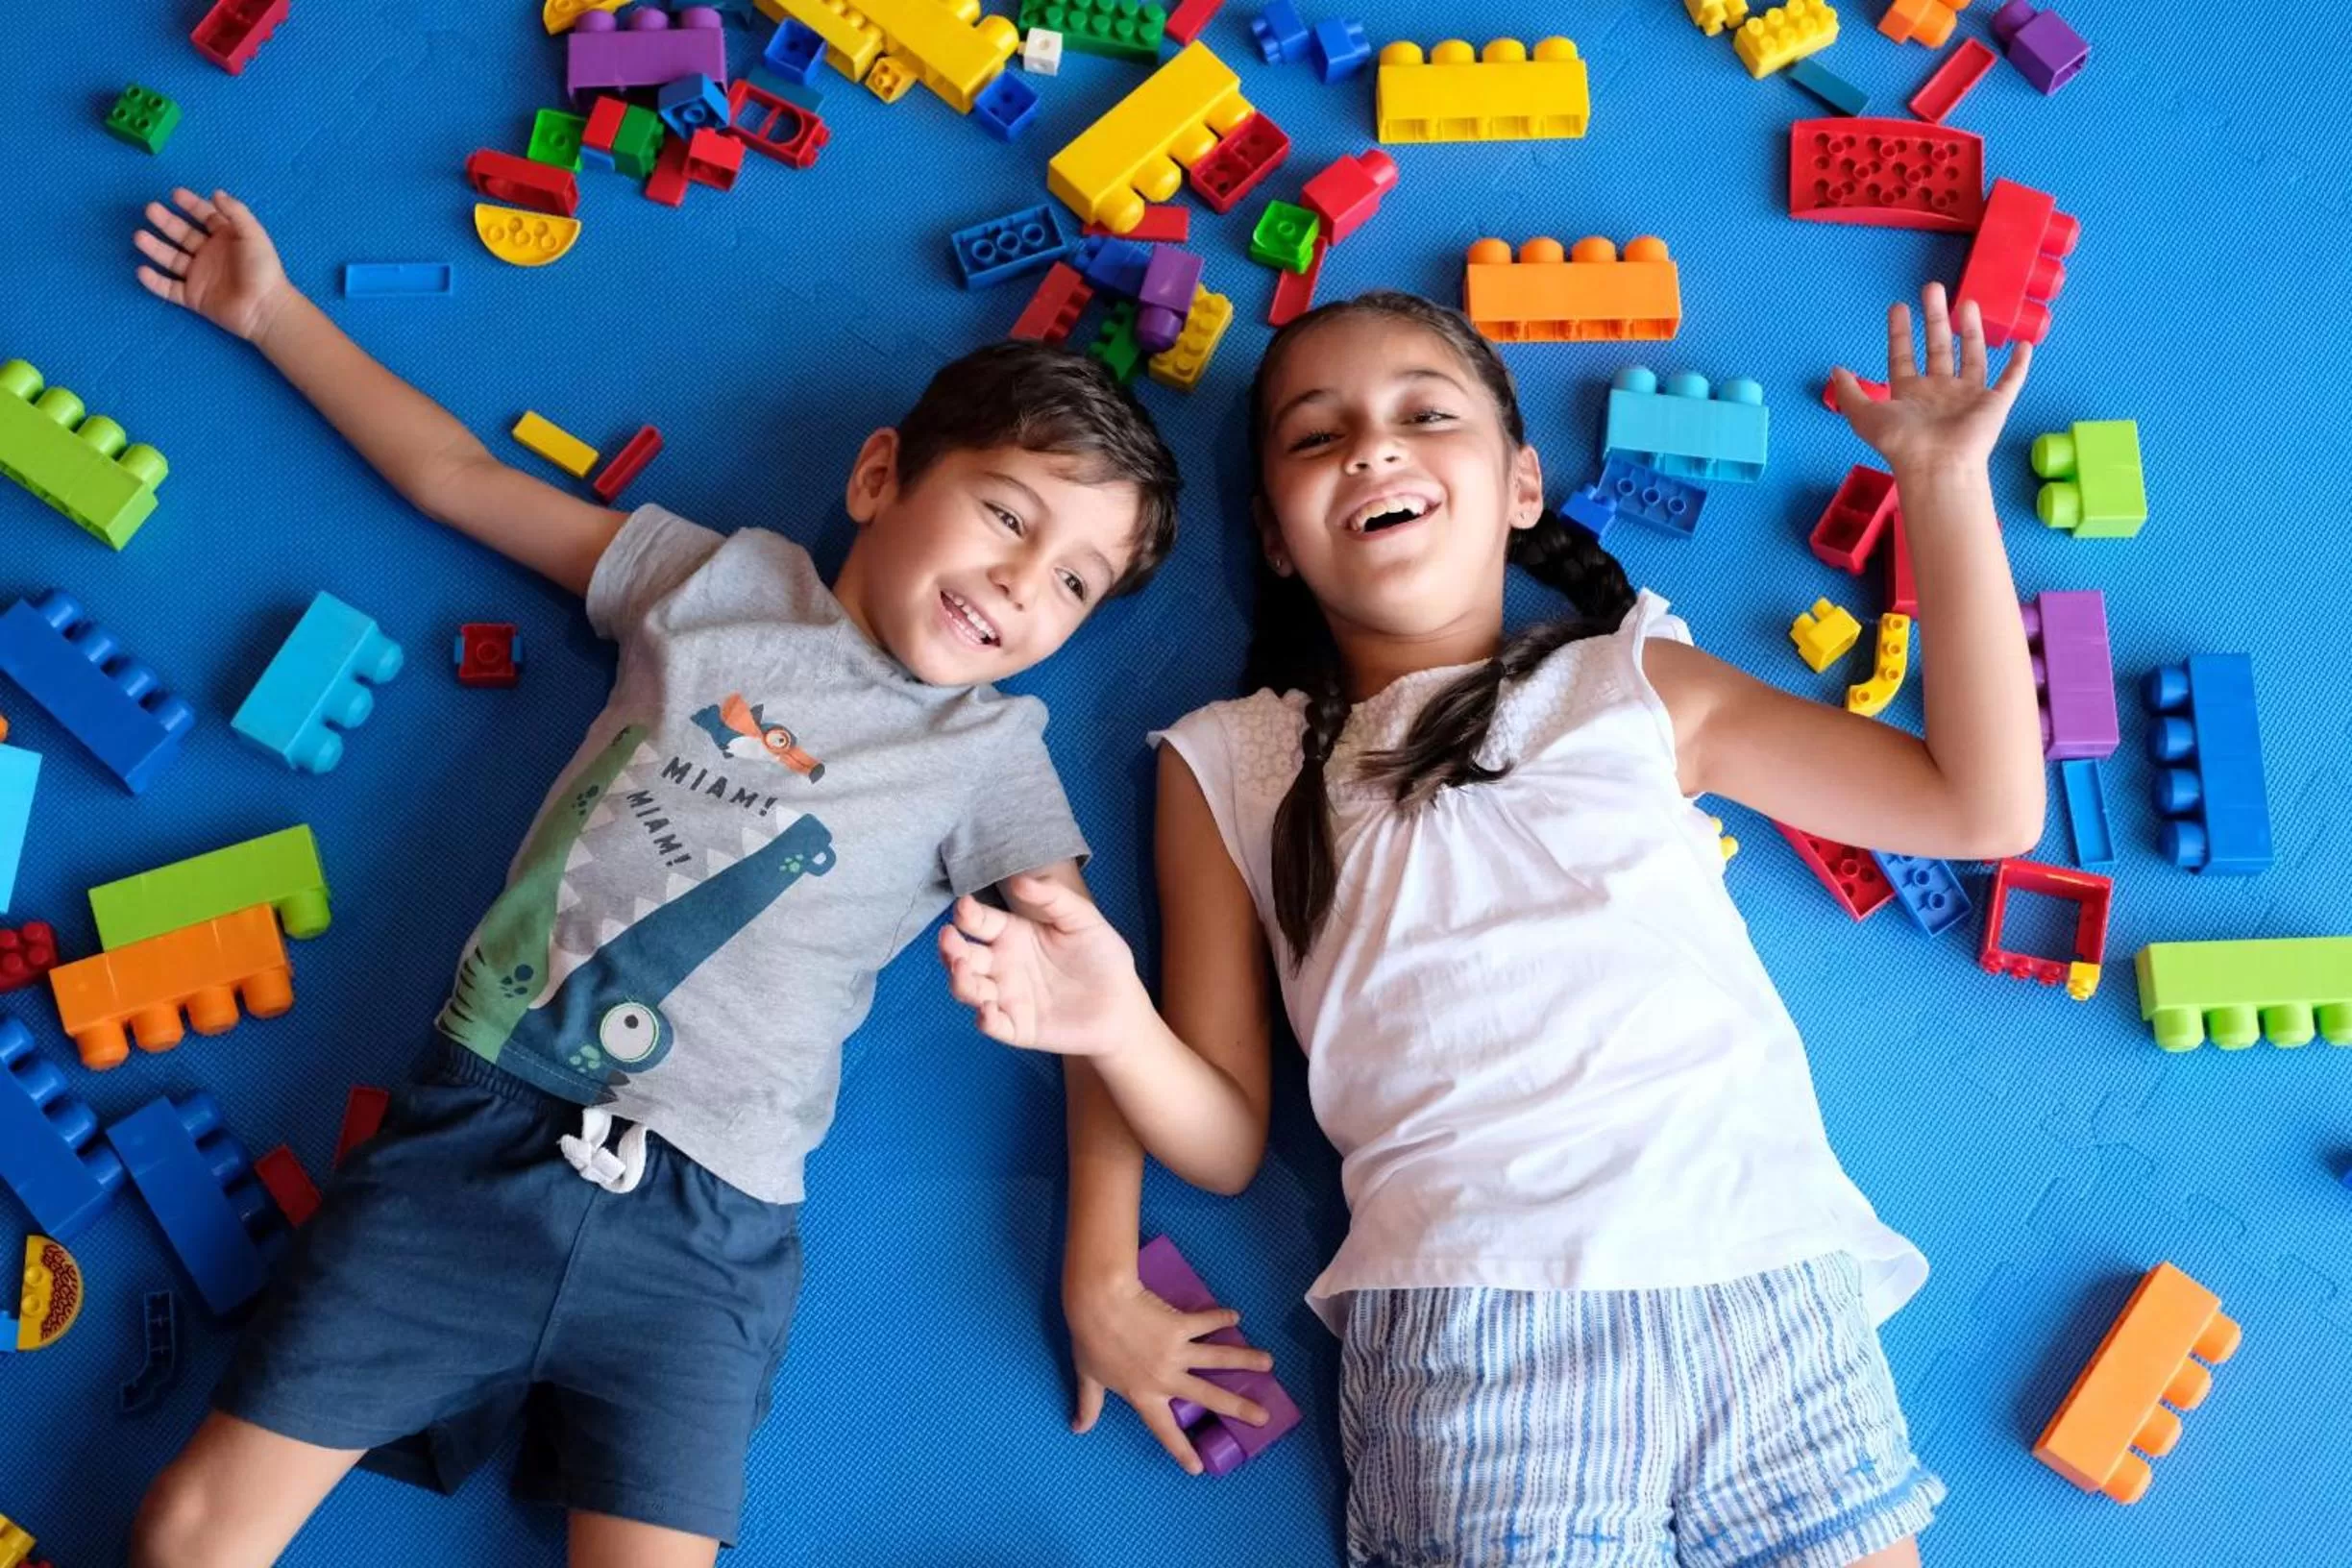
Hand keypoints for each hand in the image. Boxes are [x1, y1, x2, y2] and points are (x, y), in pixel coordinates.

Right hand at [134, 187, 293, 342]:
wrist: (264, 309)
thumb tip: (216, 193)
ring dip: (155, 248)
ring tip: (139, 237)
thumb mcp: (253, 235)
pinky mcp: (193, 297)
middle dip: (166, 222)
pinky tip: (142, 270)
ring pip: (172, 259)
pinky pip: (169, 288)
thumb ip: (236, 212)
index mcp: (226, 239)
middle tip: (150, 209)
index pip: (206, 217)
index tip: (175, 194)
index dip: (192, 205)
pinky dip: (155, 282)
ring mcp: (200, 276)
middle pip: (183, 235)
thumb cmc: (262, 269)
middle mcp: (210, 255)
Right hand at [937, 873, 1143, 1055]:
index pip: (979, 922)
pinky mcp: (1018, 1027)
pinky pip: (992, 1025)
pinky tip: (989, 1009)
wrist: (1123, 1003)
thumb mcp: (1082, 919)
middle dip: (950, 948)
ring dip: (959, 980)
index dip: (967, 914)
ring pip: (968, 989)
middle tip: (949, 938)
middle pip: (962, 955)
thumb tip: (1018, 879)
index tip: (964, 908)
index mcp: (1012, 935)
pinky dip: (985, 1019)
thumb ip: (1053, 897)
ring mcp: (1006, 997)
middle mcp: (1002, 965)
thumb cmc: (1102, 956)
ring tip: (962, 968)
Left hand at [1064, 1267, 1274, 1475]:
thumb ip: (1089, 1405)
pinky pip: (1206, 1322)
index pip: (1164, 1429)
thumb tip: (1077, 1429)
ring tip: (1268, 1363)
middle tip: (1263, 1416)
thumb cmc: (1090, 1340)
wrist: (1098, 1303)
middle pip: (1209, 1396)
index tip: (1198, 1468)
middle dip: (1239, 1407)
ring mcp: (1176, 1351)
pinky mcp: (1180, 1324)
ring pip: (1218, 1357)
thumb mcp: (1088, 1377)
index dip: (1181, 1449)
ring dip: (1246, 1359)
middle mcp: (1166, 1377)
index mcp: (1144, 1395)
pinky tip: (1236, 1318)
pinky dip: (1222, 1318)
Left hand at [1832, 282, 2029, 473]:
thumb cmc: (1901, 442)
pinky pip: (2011, 381)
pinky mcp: (1995, 404)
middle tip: (1932, 288)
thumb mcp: (1865, 415)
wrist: (1936, 465)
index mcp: (1910, 394)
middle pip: (1938, 348)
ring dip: (1970, 331)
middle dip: (1935, 318)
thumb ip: (1850, 392)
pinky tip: (2024, 345)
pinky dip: (2019, 364)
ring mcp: (1968, 397)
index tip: (1898, 306)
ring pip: (1972, 356)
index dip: (1900, 332)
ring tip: (1967, 303)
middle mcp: (1939, 392)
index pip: (1903, 356)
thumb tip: (1836, 370)